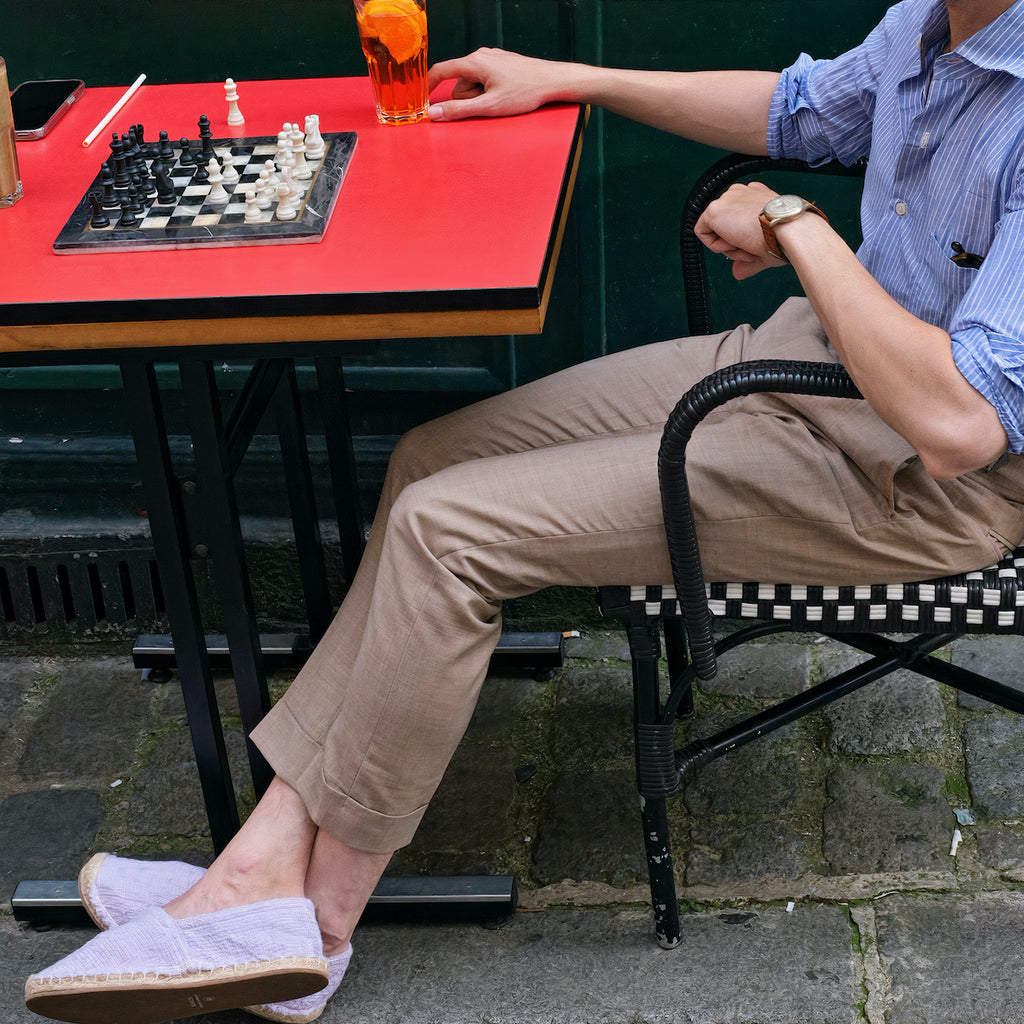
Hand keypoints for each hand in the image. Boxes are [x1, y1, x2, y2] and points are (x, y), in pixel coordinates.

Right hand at [427, 48, 573, 120]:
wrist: (552, 81)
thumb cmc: (525, 92)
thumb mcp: (489, 106)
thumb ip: (459, 111)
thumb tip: (435, 113)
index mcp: (475, 62)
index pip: (441, 70)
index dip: (428, 85)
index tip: (420, 97)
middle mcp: (481, 56)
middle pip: (459, 82)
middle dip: (469, 98)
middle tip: (489, 104)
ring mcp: (492, 58)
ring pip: (473, 83)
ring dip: (481, 96)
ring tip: (501, 99)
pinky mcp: (501, 64)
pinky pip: (485, 80)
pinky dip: (489, 91)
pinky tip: (506, 94)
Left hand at [693, 181, 784, 278]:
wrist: (786, 229)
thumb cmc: (784, 237)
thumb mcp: (765, 246)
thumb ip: (747, 257)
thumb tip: (737, 272)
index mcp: (755, 195)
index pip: (737, 217)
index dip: (743, 238)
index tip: (755, 245)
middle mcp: (740, 193)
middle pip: (725, 225)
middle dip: (735, 243)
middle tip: (751, 248)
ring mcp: (726, 199)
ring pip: (715, 230)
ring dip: (728, 246)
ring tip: (746, 245)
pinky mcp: (714, 210)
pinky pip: (702, 233)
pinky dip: (716, 246)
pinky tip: (734, 243)